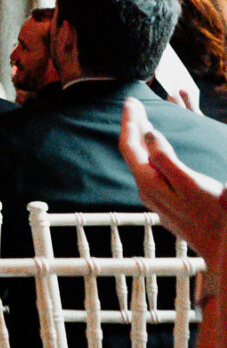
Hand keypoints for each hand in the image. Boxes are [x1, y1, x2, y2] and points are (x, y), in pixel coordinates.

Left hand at [121, 98, 226, 265]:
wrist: (222, 246)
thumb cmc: (211, 213)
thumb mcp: (190, 183)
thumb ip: (166, 159)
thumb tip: (149, 135)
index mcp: (149, 182)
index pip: (130, 146)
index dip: (130, 121)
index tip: (132, 101)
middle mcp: (147, 191)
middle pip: (133, 152)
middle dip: (134, 126)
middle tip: (136, 104)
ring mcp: (156, 199)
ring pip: (142, 162)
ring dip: (142, 139)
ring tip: (146, 121)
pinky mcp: (167, 203)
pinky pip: (153, 171)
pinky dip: (153, 153)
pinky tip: (160, 151)